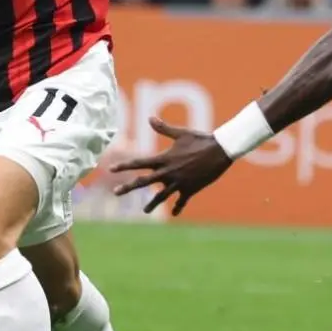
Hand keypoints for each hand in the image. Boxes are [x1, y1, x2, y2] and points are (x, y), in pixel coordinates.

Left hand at [109, 117, 234, 215]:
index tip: (111, 169)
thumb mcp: (181, 133)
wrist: (220, 151)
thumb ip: (164, 128)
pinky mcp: (190, 189)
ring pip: (161, 196)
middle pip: (144, 182)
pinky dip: (179, 207)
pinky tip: (175, 213)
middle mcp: (168, 172)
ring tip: (145, 211)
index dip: (124, 166)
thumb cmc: (200, 140)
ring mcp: (179, 182)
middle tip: (115, 192)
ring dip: (152, 204)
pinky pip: (182, 201)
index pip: (139, 163)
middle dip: (128, 187)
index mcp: (164, 158)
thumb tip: (150, 117)